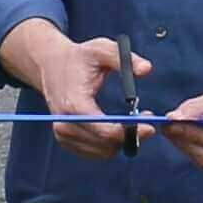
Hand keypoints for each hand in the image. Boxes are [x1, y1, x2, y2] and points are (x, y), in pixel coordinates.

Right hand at [8, 27, 143, 161]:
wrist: (52, 65)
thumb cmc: (80, 58)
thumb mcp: (102, 50)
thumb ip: (125, 60)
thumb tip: (147, 69)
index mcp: (75, 105)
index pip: (106, 131)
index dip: (131, 131)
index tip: (150, 125)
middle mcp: (65, 124)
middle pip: (107, 145)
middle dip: (131, 136)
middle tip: (146, 120)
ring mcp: (63, 134)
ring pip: (103, 151)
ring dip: (122, 141)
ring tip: (132, 121)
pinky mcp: (65, 140)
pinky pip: (96, 152)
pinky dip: (110, 144)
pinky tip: (117, 127)